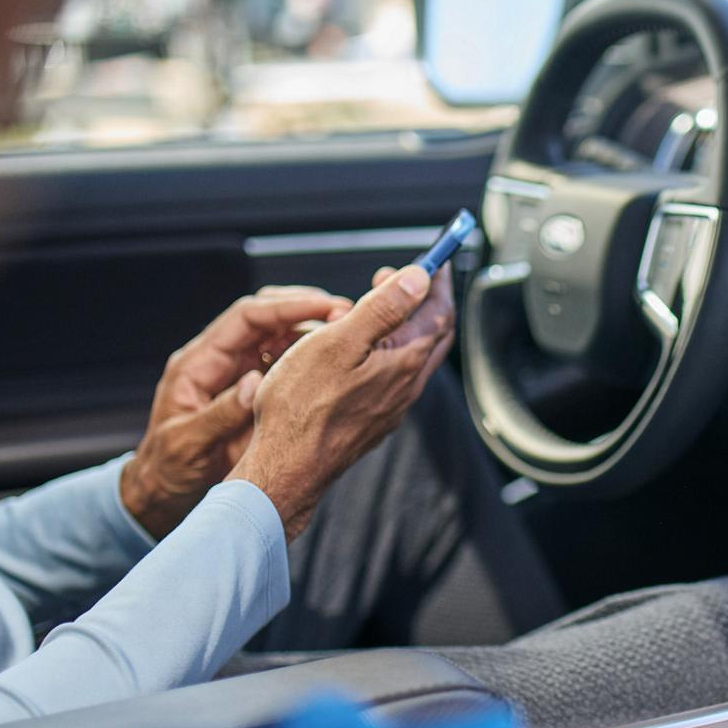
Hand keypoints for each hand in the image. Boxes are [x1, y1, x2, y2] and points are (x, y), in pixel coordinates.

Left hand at [121, 287, 351, 538]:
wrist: (164, 491)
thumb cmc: (168, 468)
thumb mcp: (187, 444)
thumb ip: (219, 413)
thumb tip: (254, 383)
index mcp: (198, 363)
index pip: (245, 317)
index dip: (286, 307)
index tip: (324, 307)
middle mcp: (220, 360)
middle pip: (266, 316)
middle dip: (305, 309)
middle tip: (345, 313)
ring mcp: (238, 374)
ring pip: (279, 336)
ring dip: (312, 331)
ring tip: (347, 332)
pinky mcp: (253, 392)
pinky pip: (285, 364)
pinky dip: (310, 358)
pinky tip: (335, 361)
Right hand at [227, 262, 454, 538]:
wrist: (288, 469)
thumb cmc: (302, 407)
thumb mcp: (339, 342)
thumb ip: (384, 308)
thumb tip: (420, 278)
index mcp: (405, 361)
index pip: (439, 311)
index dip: (437, 280)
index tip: (433, 258)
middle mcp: (407, 386)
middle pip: (434, 333)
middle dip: (426, 299)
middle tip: (406, 277)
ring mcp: (393, 406)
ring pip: (416, 357)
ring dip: (408, 325)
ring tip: (380, 306)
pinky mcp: (375, 420)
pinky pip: (397, 377)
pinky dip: (392, 350)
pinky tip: (367, 350)